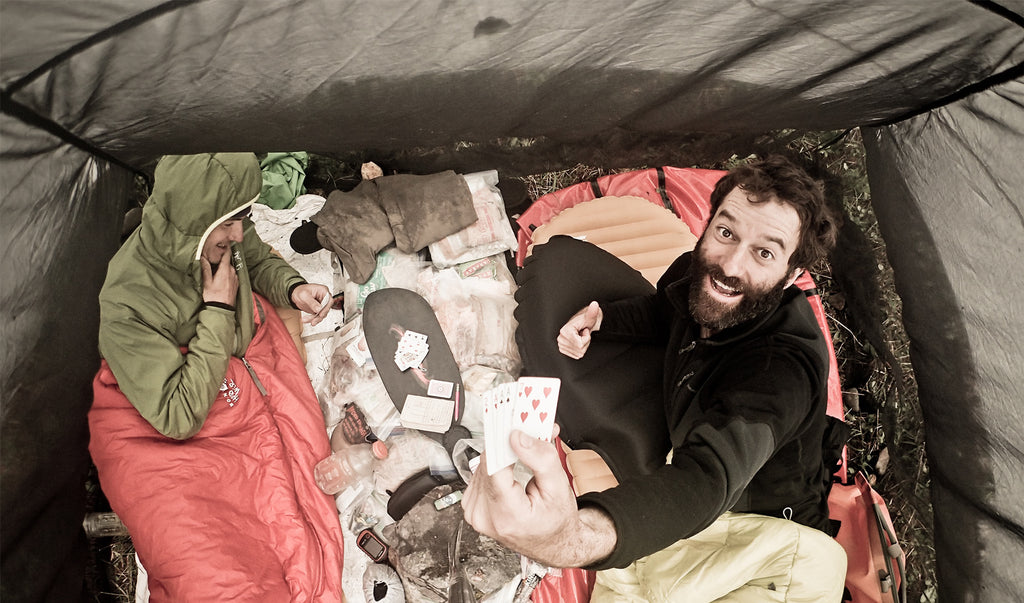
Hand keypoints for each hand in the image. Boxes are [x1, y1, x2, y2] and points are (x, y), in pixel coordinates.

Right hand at [201, 249, 238, 305]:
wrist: (223, 309)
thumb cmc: (214, 296)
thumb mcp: (206, 282)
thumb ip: (206, 269)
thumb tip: (203, 258)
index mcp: (225, 270)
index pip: (227, 255)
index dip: (225, 247)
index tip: (224, 241)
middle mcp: (232, 272)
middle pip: (227, 262)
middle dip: (221, 259)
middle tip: (214, 258)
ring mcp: (236, 278)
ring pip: (230, 268)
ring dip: (224, 267)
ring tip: (216, 269)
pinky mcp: (237, 283)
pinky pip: (232, 274)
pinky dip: (227, 273)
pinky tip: (221, 278)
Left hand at [290, 283, 331, 325]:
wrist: (295, 294)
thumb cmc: (300, 291)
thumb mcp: (304, 295)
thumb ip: (312, 302)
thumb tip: (319, 309)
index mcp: (323, 291)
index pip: (329, 301)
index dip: (326, 308)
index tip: (321, 314)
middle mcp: (324, 298)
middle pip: (326, 309)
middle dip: (319, 316)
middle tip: (313, 321)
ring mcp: (321, 304)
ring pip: (322, 314)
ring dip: (315, 319)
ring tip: (306, 320)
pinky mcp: (318, 310)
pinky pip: (317, 316)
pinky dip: (312, 319)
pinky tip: (307, 320)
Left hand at [462, 428, 615, 567]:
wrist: (554, 544)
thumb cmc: (557, 521)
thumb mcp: (558, 487)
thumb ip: (540, 459)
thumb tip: (517, 436)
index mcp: (507, 516)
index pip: (493, 468)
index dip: (502, 443)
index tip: (512, 425)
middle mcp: (485, 517)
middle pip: (487, 465)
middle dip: (508, 447)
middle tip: (528, 435)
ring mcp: (476, 514)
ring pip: (482, 466)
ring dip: (502, 456)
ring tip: (523, 456)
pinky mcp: (472, 508)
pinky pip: (479, 475)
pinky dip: (495, 467)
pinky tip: (511, 470)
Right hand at [557, 301, 602, 358]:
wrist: (583, 323)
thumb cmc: (586, 321)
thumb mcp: (590, 317)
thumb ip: (592, 312)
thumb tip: (595, 305)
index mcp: (565, 331)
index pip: (580, 344)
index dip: (586, 338)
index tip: (583, 330)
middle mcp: (561, 339)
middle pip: (579, 350)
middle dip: (585, 342)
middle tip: (582, 334)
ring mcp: (561, 345)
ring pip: (579, 354)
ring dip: (583, 346)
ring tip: (580, 337)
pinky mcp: (563, 350)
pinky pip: (577, 356)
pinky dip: (580, 350)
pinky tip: (578, 342)